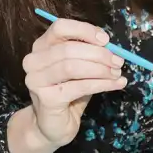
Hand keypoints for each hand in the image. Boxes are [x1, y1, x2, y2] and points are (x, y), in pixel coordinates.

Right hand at [21, 17, 126, 147]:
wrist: (54, 125)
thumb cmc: (69, 91)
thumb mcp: (81, 66)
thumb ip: (90, 52)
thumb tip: (111, 45)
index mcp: (42, 46)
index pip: (60, 27)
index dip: (84, 30)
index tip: (106, 40)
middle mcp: (34, 61)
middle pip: (69, 49)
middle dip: (99, 54)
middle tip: (119, 61)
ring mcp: (36, 80)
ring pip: (73, 67)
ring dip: (101, 69)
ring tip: (117, 73)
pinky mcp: (47, 99)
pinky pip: (79, 86)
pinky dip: (102, 84)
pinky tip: (116, 84)